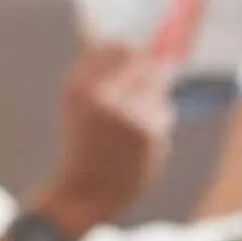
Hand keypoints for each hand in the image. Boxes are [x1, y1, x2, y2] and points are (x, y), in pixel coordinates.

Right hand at [40, 44, 172, 233]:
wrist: (83, 192)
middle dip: (150, 71)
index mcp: (79, 87)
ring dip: (154, 100)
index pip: (114, 47)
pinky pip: (163, 113)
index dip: (128, 53)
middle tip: (149, 85)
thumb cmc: (83, 149)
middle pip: (142, 61)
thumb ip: (101, 78)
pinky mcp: (147, 130)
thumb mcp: (79, 107)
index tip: (134, 62)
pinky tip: (141, 143)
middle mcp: (101, 95)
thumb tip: (136, 50)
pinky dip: (157, 124)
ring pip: (157, 87)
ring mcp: (125, 111)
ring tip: (135, 125)